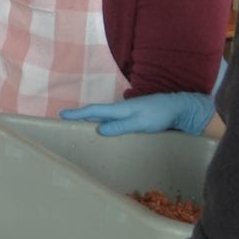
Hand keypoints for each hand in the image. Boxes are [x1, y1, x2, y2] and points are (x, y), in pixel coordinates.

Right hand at [59, 93, 215, 135]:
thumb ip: (121, 126)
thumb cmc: (159, 115)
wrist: (177, 108)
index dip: (77, 113)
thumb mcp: (140, 123)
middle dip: (80, 116)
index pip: (94, 111)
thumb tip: (99, 130)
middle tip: (65, 121)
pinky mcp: (132, 117)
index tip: (61, 114)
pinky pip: (111, 121)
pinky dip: (102, 124)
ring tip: (78, 127)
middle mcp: (119, 110)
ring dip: (90, 120)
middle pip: (95, 113)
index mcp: (119, 109)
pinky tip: (102, 130)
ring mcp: (126, 113)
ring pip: (103, 117)